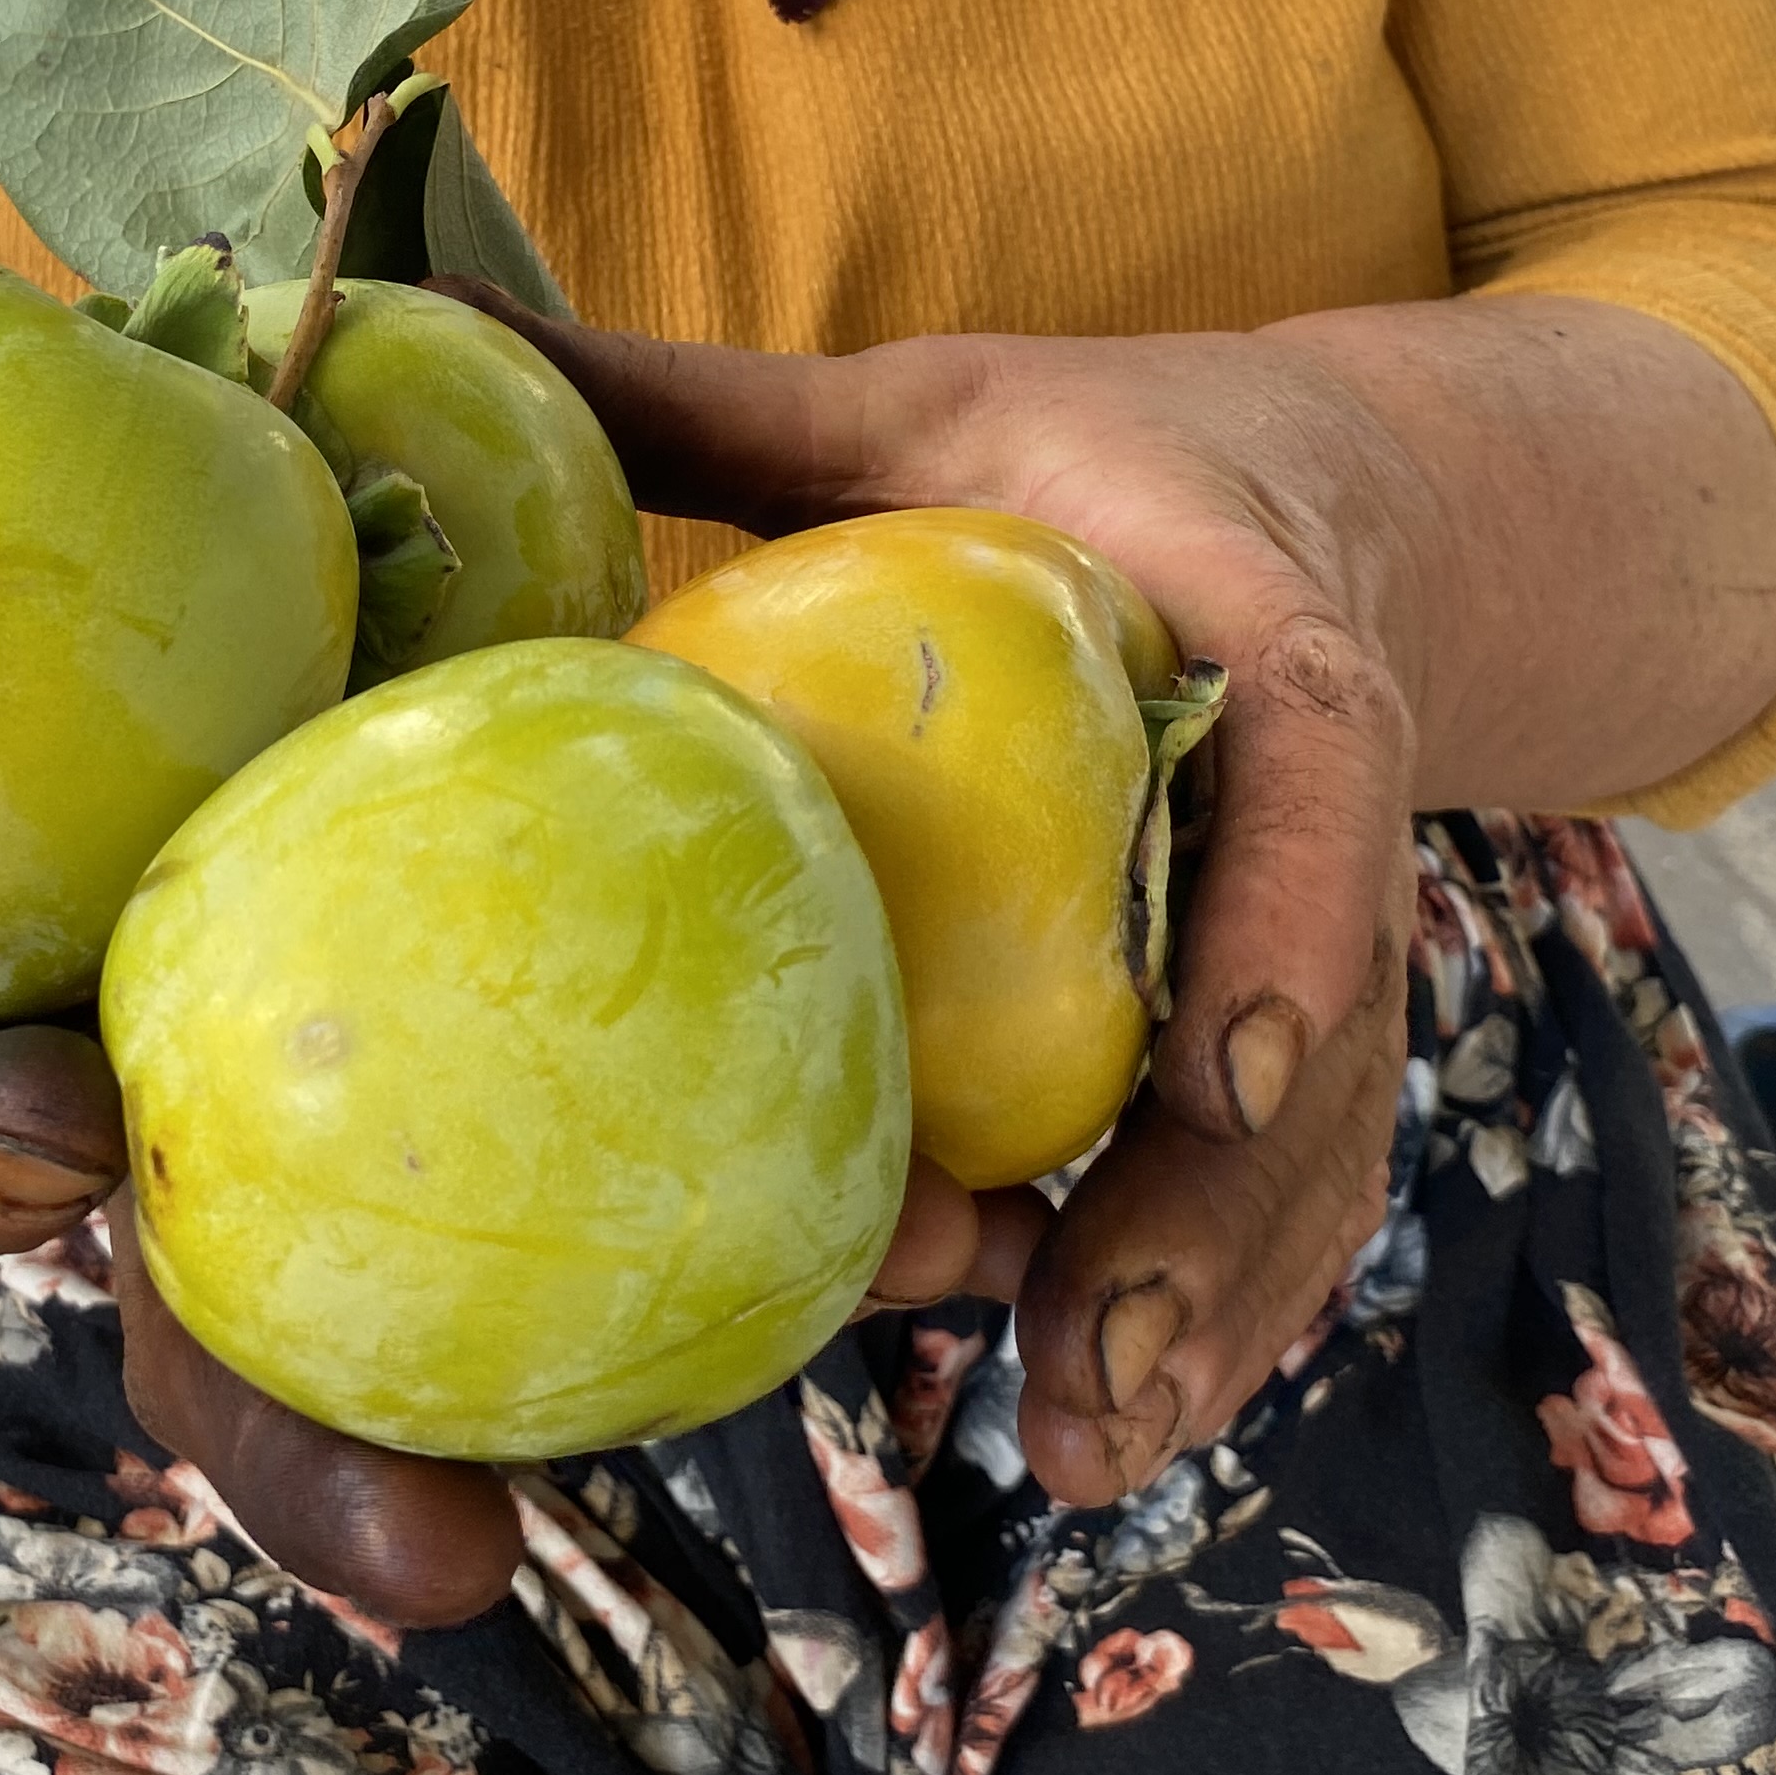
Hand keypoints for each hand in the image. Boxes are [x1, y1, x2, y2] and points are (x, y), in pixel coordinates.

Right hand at [0, 349, 1037, 1624]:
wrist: (408, 480)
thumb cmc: (149, 505)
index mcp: (55, 986)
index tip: (73, 1149)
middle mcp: (240, 1093)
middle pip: (235, 1320)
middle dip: (314, 1452)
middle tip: (441, 1547)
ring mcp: (443, 1124)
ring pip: (504, 1321)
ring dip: (652, 1399)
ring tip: (799, 1391)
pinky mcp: (651, 1087)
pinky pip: (727, 1187)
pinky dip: (849, 1219)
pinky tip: (959, 1228)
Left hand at [451, 298, 1424, 1508]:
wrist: (1332, 495)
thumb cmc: (1090, 450)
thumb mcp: (921, 401)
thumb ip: (709, 402)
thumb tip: (443, 328)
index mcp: (1257, 633)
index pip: (1312, 775)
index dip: (1277, 921)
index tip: (1205, 1072)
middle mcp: (1320, 804)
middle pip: (1318, 1024)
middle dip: (1219, 1209)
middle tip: (1089, 1354)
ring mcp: (1327, 923)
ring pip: (1313, 1134)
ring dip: (1218, 1298)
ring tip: (1086, 1446)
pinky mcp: (1304, 1006)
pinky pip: (1288, 1169)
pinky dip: (1222, 1293)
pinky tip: (1115, 1417)